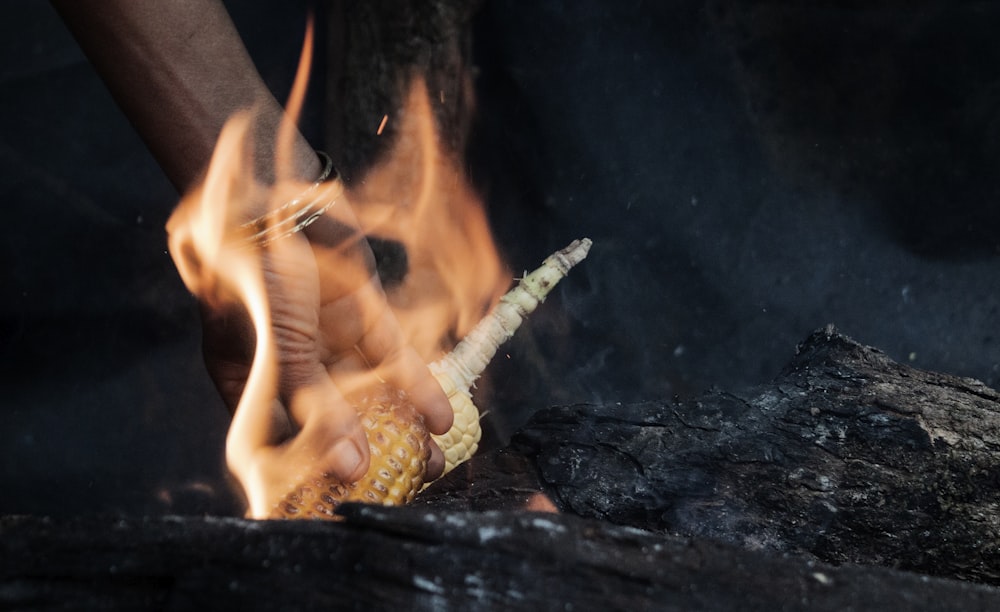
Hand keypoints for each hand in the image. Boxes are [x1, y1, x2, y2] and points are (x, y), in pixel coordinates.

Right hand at [199, 200, 452, 510]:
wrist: (269, 183)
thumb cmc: (255, 255)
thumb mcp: (279, 329)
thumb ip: (308, 390)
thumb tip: (348, 459)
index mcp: (246, 381)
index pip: (278, 446)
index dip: (313, 479)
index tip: (344, 506)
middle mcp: (286, 365)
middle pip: (331, 424)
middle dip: (373, 456)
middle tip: (405, 492)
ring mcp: (323, 338)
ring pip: (368, 394)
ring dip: (402, 425)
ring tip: (434, 463)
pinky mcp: (355, 313)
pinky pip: (388, 357)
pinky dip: (415, 383)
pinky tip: (440, 414)